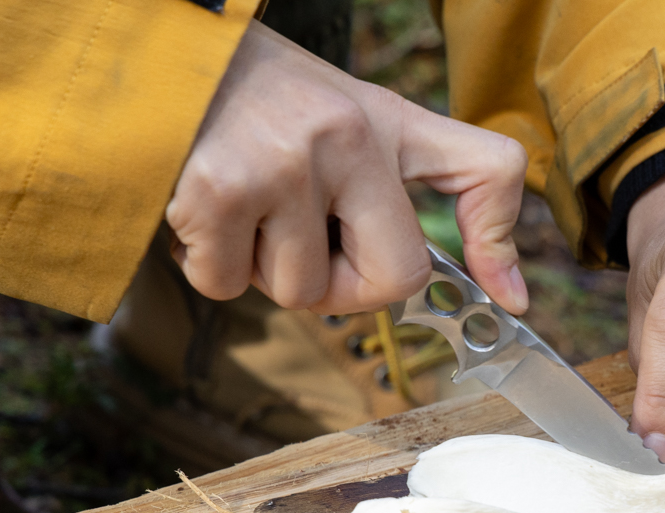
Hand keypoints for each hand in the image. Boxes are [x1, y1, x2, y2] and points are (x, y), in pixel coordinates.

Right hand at [165, 21, 528, 315]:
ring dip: (263, 269)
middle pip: (389, 280)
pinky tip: (204, 210)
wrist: (157, 61)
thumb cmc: (263, 105)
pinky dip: (209, 266)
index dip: (498, 240)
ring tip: (245, 205)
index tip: (504, 298)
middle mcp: (349, 136)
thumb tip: (507, 298)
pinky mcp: (219, 189)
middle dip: (343, 286)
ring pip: (299, 292)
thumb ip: (416, 197)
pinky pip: (228, 285)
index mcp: (390, 121)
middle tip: (303, 242)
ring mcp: (285, 162)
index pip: (490, 169)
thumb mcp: (354, 122)